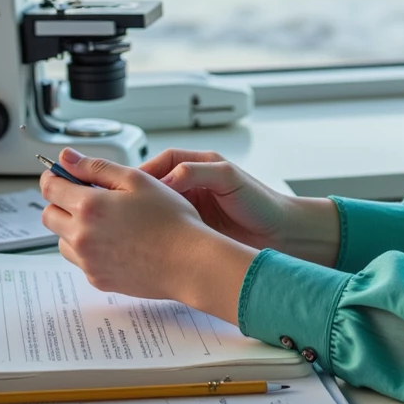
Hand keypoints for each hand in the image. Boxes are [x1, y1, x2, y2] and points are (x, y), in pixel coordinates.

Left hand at [39, 146, 254, 318]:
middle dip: (61, 202)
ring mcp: (88, 261)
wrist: (189, 262)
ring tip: (107, 222)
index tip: (64, 174)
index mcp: (89, 206)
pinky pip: (81, 260)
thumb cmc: (170, 218)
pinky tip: (118, 241)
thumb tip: (66, 157)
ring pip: (63, 240)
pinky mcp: (98, 279)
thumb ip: (96, 167)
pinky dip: (90, 248)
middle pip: (49, 216)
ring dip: (73, 227)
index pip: (50, 188)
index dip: (54, 177)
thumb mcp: (136, 180)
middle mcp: (81, 236)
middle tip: (89, 197)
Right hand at [141, 148, 340, 266]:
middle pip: (155, 186)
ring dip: (144, 216)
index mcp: (200, 166)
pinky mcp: (194, 232)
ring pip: (158, 209)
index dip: (144, 172)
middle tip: (122, 206)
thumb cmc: (262, 202)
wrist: (281, 235)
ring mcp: (192, 210)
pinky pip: (168, 229)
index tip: (129, 185)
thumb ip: (199, 172)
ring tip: (131, 226)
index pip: (163, 162)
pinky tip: (148, 241)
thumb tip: (170, 177)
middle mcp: (193, 186)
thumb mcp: (229, 179)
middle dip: (137, 195)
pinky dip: (156, 234)